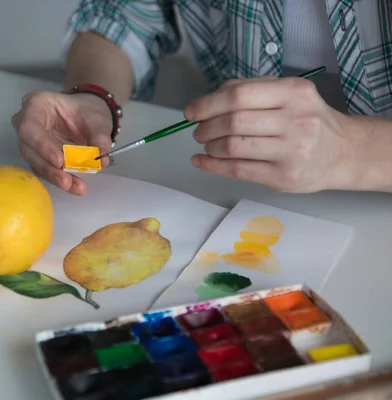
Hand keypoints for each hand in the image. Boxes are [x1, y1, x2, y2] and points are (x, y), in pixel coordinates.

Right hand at [11, 90, 112, 194]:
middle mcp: (26, 124)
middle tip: (66, 181)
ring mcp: (30, 143)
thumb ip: (100, 135)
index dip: (42, 145)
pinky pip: (45, 171)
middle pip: (29, 149)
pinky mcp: (38, 157)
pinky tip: (75, 187)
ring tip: (75, 186)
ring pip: (36, 163)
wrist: (87, 116)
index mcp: (36, 104)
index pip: (30, 127)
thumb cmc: (86, 111)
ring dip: (55, 177)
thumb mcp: (97, 118)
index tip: (59, 161)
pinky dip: (60, 180)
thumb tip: (101, 157)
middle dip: (48, 168)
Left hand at [184, 76, 352, 192]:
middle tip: (198, 131)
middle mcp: (296, 121)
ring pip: (233, 147)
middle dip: (206, 127)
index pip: (239, 96)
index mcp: (294, 93)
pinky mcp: (283, 177)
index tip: (191, 112)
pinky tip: (201, 161)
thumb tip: (208, 100)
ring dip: (210, 146)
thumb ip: (251, 90)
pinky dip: (212, 165)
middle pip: (233, 122)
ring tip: (207, 144)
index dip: (207, 104)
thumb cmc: (308, 120)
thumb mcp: (289, 94)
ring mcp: (291, 152)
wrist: (344, 153)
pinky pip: (237, 170)